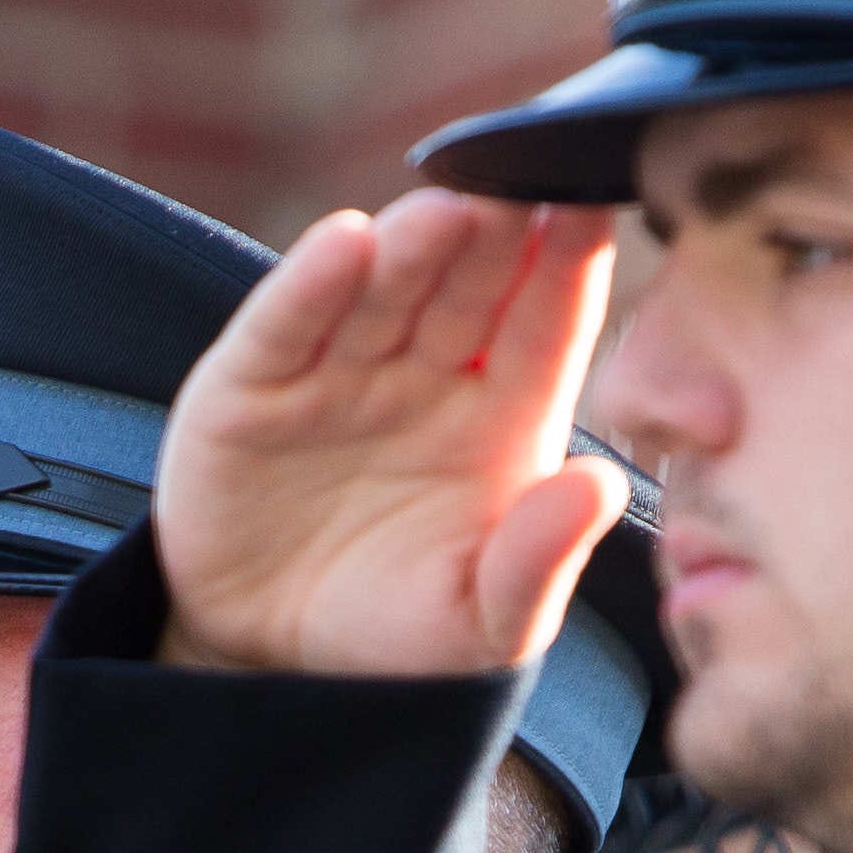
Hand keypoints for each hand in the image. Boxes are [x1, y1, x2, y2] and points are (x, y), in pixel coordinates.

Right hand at [147, 192, 624, 682]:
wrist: (268, 671)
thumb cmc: (396, 640)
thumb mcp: (479, 627)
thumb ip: (539, 563)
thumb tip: (601, 485)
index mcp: (503, 419)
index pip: (546, 329)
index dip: (567, 269)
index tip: (593, 210)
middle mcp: (427, 376)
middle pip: (468, 288)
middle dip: (495, 236)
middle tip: (522, 182)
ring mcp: (339, 371)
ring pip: (383, 290)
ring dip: (413, 247)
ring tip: (445, 211)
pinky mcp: (251, 385)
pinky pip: (286, 326)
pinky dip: (310, 286)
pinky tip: (343, 244)